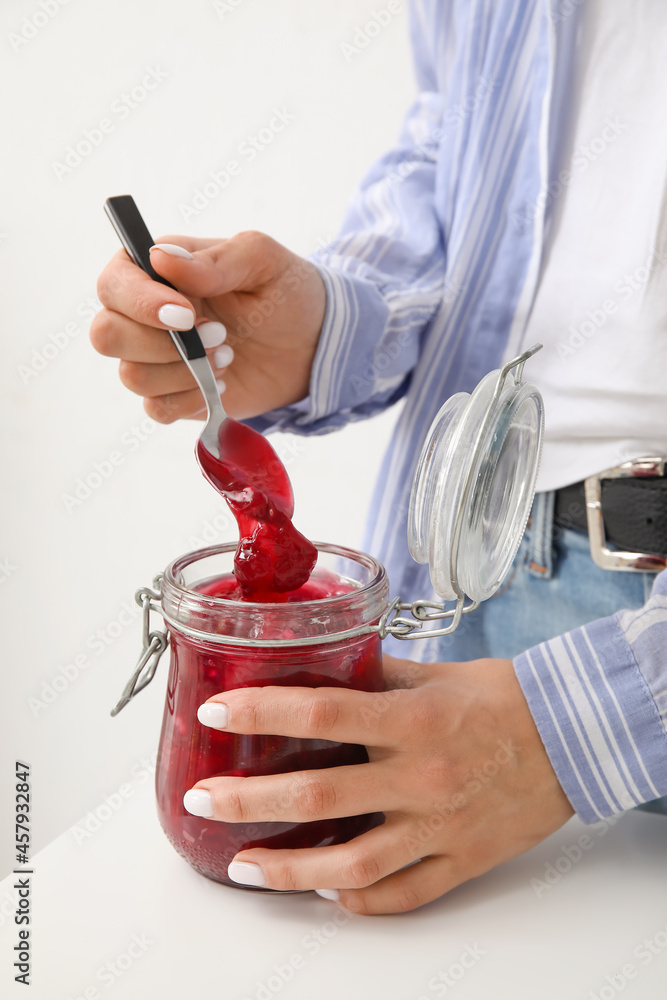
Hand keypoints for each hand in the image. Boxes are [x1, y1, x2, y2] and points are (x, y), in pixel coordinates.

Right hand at [91, 231, 325, 421]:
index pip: (113, 285)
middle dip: (162, 344)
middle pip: (106, 335)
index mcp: (153, 270)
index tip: (187, 314)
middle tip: (219, 335)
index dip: (140, 303)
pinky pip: (156, 409)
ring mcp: (153, 359)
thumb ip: (215, 259)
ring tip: (228, 356)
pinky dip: (191, 399)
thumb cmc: (283, 290)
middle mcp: (142, 315)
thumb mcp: (262, 259)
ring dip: (184, 371)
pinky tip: (221, 383)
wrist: (311, 344)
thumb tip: (162, 258)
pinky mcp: (172, 395)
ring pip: (131, 377)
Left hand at [186, 655, 573, 913]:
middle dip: (248, 800)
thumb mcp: (437, 673)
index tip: (216, 712)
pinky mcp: (460, 860)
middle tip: (203, 799)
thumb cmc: (505, 699)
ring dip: (289, 870)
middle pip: (319, 797)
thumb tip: (327, 666)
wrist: (575, 738)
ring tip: (242, 866)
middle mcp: (421, 777)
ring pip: (352, 865)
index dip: (261, 713)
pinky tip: (324, 893)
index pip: (322, 714)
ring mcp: (439, 827)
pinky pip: (402, 895)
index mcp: (413, 720)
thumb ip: (377, 674)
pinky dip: (359, 900)